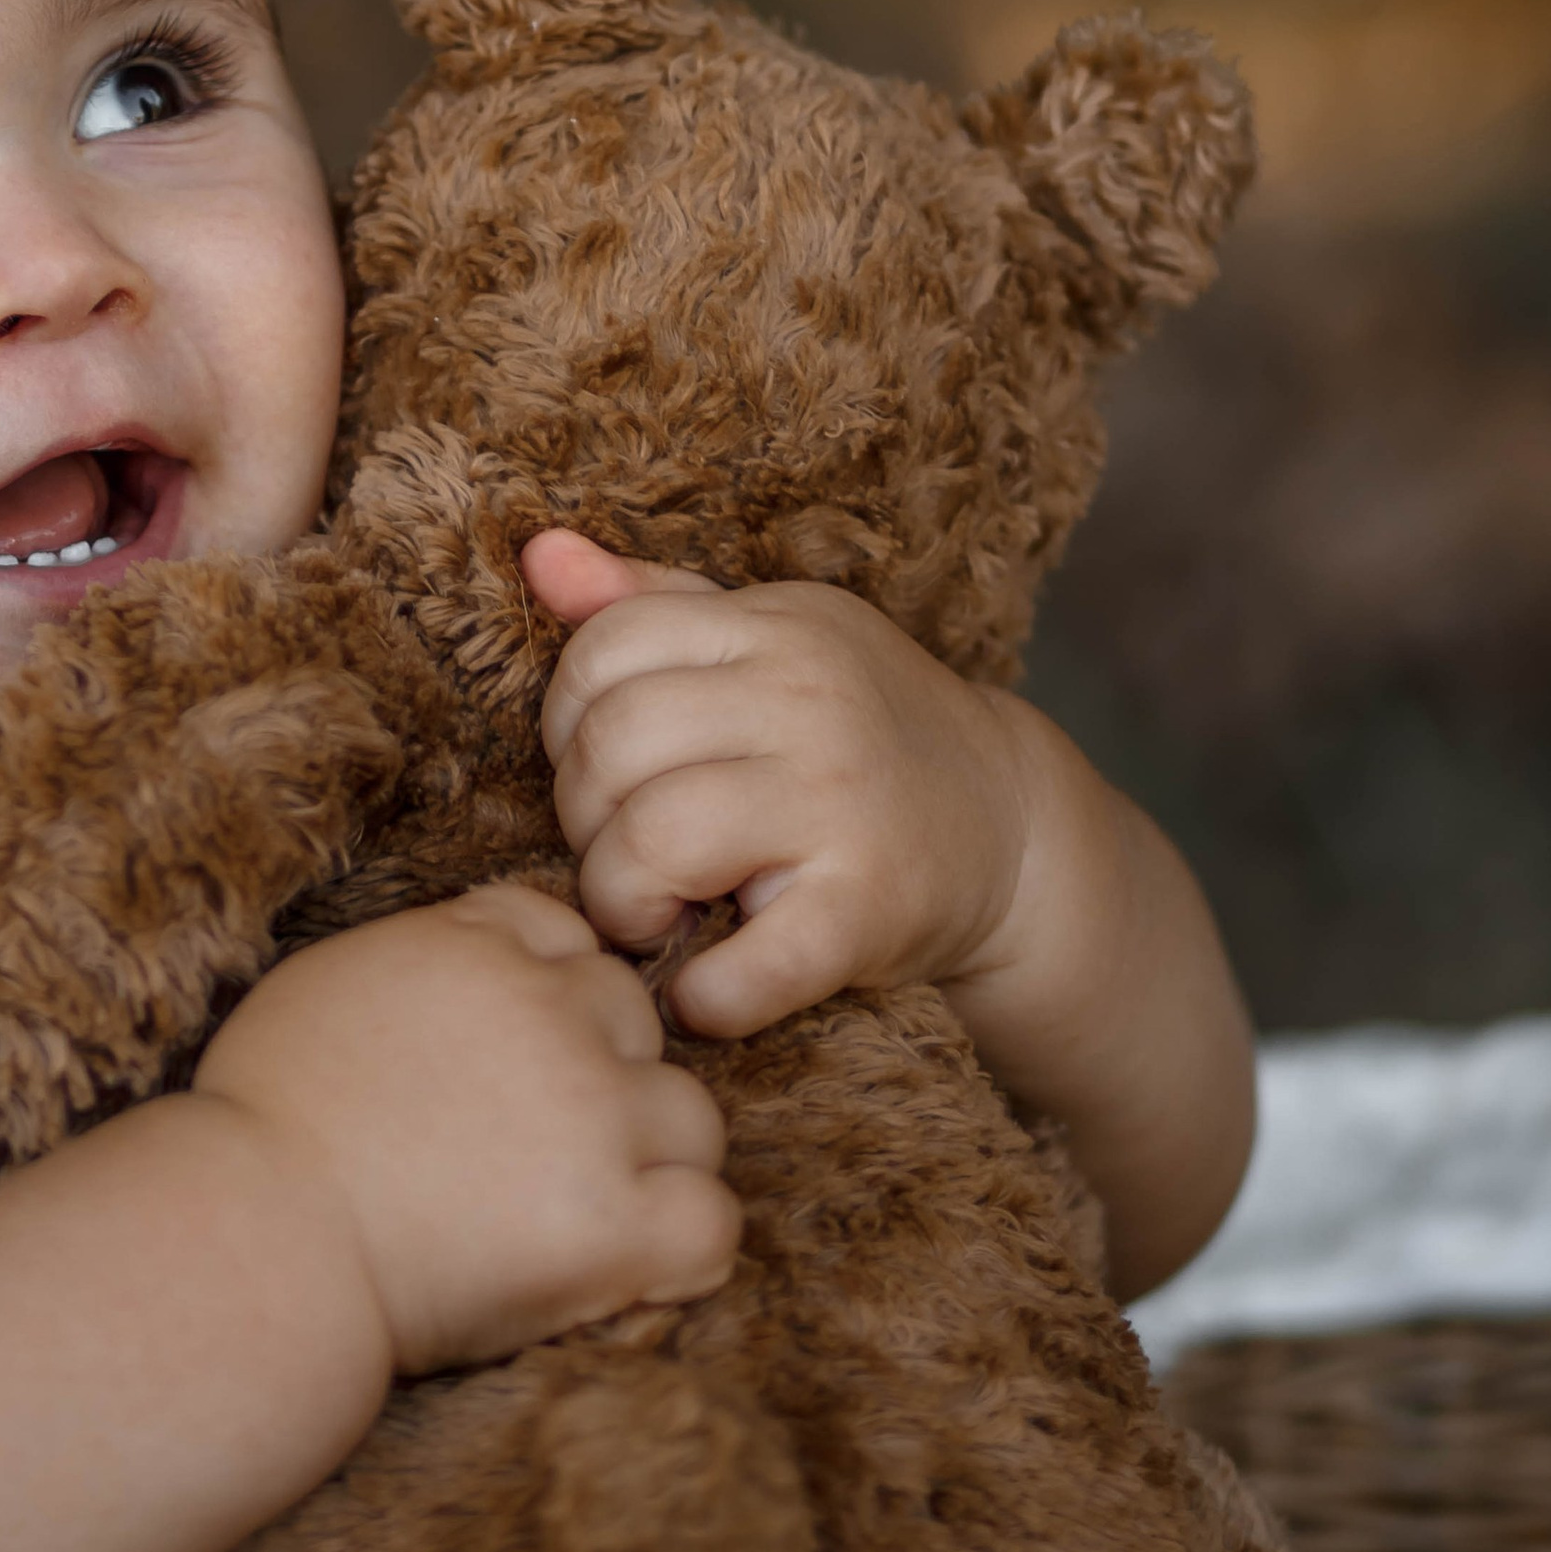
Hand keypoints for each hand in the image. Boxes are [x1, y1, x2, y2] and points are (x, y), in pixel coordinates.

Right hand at [193, 881, 740, 1375]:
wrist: (251, 1240)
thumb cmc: (259, 1125)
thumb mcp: (326, 985)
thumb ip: (420, 961)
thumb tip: (470, 970)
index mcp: (475, 944)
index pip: (566, 938)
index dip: (547, 1002)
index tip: (504, 1066)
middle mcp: (549, 1012)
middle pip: (633, 1021)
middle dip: (597, 1078)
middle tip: (522, 1154)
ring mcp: (592, 1114)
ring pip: (689, 1118)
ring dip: (646, 1162)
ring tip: (567, 1216)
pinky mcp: (614, 1222)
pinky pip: (711, 1222)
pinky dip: (680, 1250)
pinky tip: (624, 1271)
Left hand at [525, 528, 1037, 1042]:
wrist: (1011, 829)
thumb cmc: (853, 738)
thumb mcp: (769, 645)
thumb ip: (651, 603)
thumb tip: (540, 555)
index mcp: (774, 628)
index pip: (604, 647)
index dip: (567, 723)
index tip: (606, 775)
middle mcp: (810, 701)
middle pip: (613, 746)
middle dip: (584, 819)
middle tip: (624, 856)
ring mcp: (841, 803)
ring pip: (652, 841)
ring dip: (622, 904)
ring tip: (656, 916)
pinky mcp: (870, 908)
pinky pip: (749, 965)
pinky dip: (705, 996)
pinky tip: (702, 992)